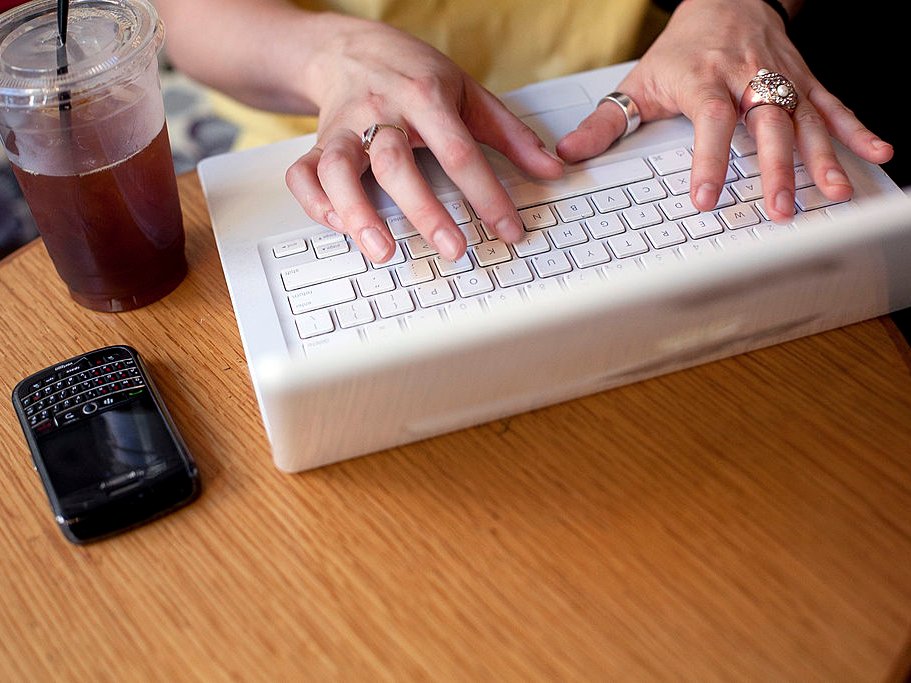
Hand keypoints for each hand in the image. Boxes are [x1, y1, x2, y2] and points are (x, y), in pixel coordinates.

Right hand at [284, 15, 563, 262]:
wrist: (349, 47)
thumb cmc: (413, 73)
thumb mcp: (468, 92)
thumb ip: (511, 134)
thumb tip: (552, 170)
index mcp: (425, 96)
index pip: (460, 151)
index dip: (487, 194)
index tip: (508, 230)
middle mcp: (380, 111)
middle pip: (396, 163)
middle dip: (425, 211)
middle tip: (453, 249)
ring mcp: (343, 128)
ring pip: (339, 169)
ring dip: (357, 212)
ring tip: (382, 251)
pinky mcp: (317, 141)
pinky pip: (303, 174)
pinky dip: (315, 203)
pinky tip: (339, 227)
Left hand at [556, 0, 892, 222]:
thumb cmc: (682, 49)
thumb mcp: (639, 81)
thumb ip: (605, 122)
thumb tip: (566, 155)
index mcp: (702, 79)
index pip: (710, 121)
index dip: (709, 159)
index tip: (705, 198)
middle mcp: (746, 77)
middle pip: (766, 123)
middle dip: (777, 168)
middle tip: (780, 208)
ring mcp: (780, 78)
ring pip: (805, 118)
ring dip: (823, 157)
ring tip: (834, 193)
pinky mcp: (805, 80)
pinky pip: (834, 105)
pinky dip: (857, 129)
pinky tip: (877, 153)